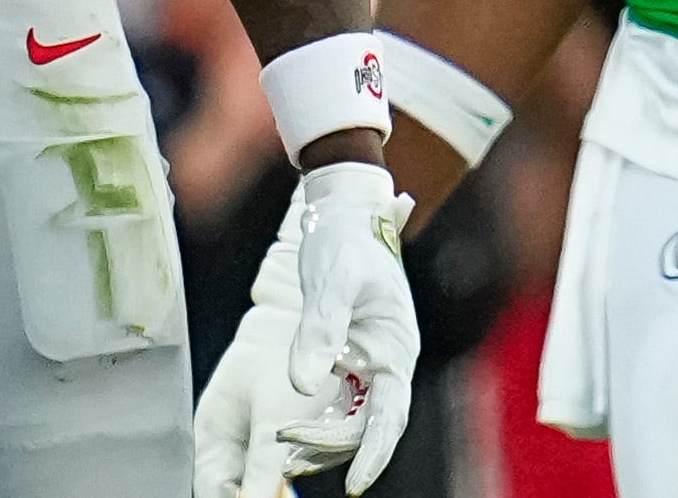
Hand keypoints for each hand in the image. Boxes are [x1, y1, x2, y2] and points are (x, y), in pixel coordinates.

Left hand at [192, 164, 418, 496]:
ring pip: (349, 417)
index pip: (390, 415)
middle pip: (365, 423)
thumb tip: (301, 382)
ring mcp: (369, 361)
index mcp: (396, 347)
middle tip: (286, 449)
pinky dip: (316, 418)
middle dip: (331, 445)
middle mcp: (387, 361)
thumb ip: (318, 330)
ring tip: (281, 449)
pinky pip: (336, 401)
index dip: (374, 453)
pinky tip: (288, 428)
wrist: (342, 207)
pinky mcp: (349, 356)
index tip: (357, 486)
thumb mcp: (331, 281)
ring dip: (320, 437)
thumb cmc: (345, 239)